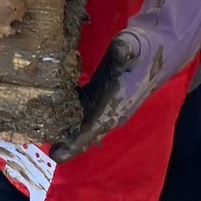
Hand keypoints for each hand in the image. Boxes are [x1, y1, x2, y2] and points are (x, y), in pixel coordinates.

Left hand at [52, 0, 200, 161]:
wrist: (159, 50)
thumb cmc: (144, 50)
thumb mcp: (133, 45)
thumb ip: (125, 49)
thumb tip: (121, 49)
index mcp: (115, 107)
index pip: (92, 131)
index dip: (74, 144)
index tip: (55, 156)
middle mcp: (110, 112)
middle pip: (84, 135)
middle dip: (65, 144)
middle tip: (42, 149)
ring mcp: (104, 107)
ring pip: (82, 126)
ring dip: (65, 132)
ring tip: (41, 135)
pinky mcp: (99, 96)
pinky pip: (81, 113)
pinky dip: (66, 117)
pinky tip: (49, 114)